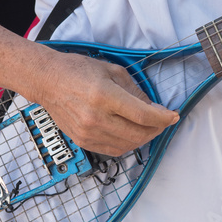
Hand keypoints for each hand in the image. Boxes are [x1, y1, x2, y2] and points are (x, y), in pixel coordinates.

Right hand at [32, 52, 179, 156]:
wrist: (47, 81)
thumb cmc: (78, 71)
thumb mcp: (113, 71)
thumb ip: (135, 91)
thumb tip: (153, 107)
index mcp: (104, 96)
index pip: (143, 115)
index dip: (163, 118)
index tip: (173, 116)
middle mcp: (96, 118)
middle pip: (138, 134)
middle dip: (157, 129)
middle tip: (163, 121)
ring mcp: (88, 132)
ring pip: (128, 145)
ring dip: (144, 138)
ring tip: (150, 127)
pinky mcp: (83, 140)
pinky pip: (113, 150)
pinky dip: (128, 144)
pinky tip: (133, 134)